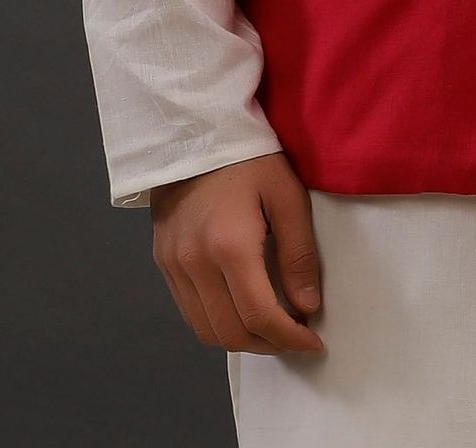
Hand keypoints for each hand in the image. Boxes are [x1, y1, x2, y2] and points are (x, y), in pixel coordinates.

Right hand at [150, 152, 324, 354]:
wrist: (195, 131)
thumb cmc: (248, 158)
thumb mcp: (286, 195)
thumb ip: (298, 254)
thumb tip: (306, 306)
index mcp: (229, 246)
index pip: (259, 316)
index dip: (289, 338)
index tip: (313, 342)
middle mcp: (195, 264)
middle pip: (230, 333)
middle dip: (267, 345)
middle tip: (294, 337)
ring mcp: (173, 265)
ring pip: (205, 330)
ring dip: (241, 339)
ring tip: (270, 328)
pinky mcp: (162, 261)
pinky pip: (189, 311)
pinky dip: (216, 321)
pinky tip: (239, 308)